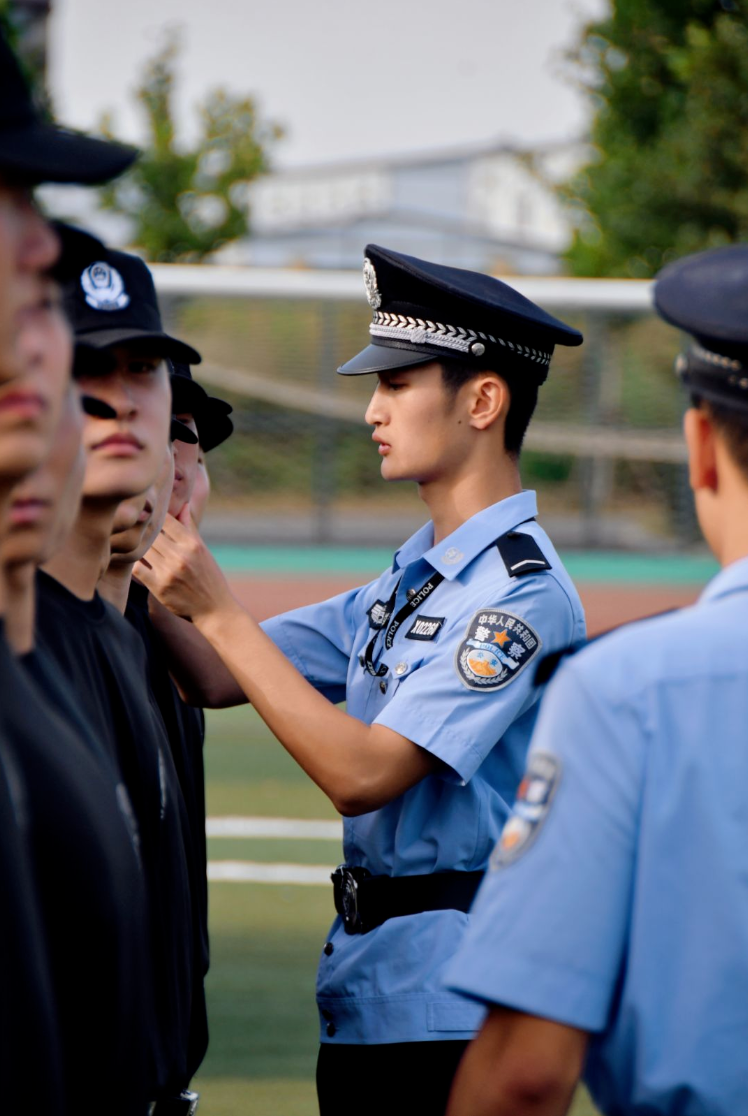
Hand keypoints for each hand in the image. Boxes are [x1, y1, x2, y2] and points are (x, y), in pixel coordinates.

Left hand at [135, 503, 234, 622]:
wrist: (214, 609)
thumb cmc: (210, 577)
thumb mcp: (203, 550)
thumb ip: (190, 528)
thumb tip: (183, 505)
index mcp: (193, 544)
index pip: (167, 520)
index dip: (156, 514)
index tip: (148, 513)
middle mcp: (181, 556)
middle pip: (152, 533)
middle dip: (144, 530)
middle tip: (135, 527)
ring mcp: (169, 572)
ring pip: (144, 549)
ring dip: (138, 546)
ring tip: (133, 543)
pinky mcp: (159, 587)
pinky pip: (138, 568)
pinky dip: (135, 563)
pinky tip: (137, 561)